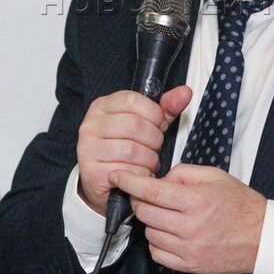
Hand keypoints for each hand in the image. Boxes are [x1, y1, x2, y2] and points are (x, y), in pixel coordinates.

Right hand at [76, 86, 191, 215]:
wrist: (104, 181)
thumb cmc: (126, 148)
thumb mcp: (146, 124)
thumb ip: (165, 108)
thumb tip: (185, 92)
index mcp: (102, 106)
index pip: (131, 100)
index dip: (153, 113)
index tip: (159, 124)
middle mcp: (91, 125)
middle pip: (134, 125)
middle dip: (154, 139)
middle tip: (154, 147)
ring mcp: (88, 148)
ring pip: (132, 150)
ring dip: (149, 160)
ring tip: (148, 161)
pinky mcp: (92, 172)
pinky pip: (128, 171)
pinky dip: (141, 174)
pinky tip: (139, 173)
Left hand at [112, 165, 266, 273]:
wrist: (262, 238)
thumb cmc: (239, 204)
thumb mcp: (215, 176)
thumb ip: (183, 173)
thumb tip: (159, 180)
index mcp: (195, 201)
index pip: (151, 191)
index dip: (130, 182)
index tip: (116, 175)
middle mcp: (189, 227)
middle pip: (145, 212)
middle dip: (140, 201)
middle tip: (149, 195)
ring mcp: (187, 249)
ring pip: (148, 233)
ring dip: (151, 221)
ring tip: (168, 215)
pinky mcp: (188, 265)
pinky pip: (157, 253)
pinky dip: (157, 241)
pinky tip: (170, 232)